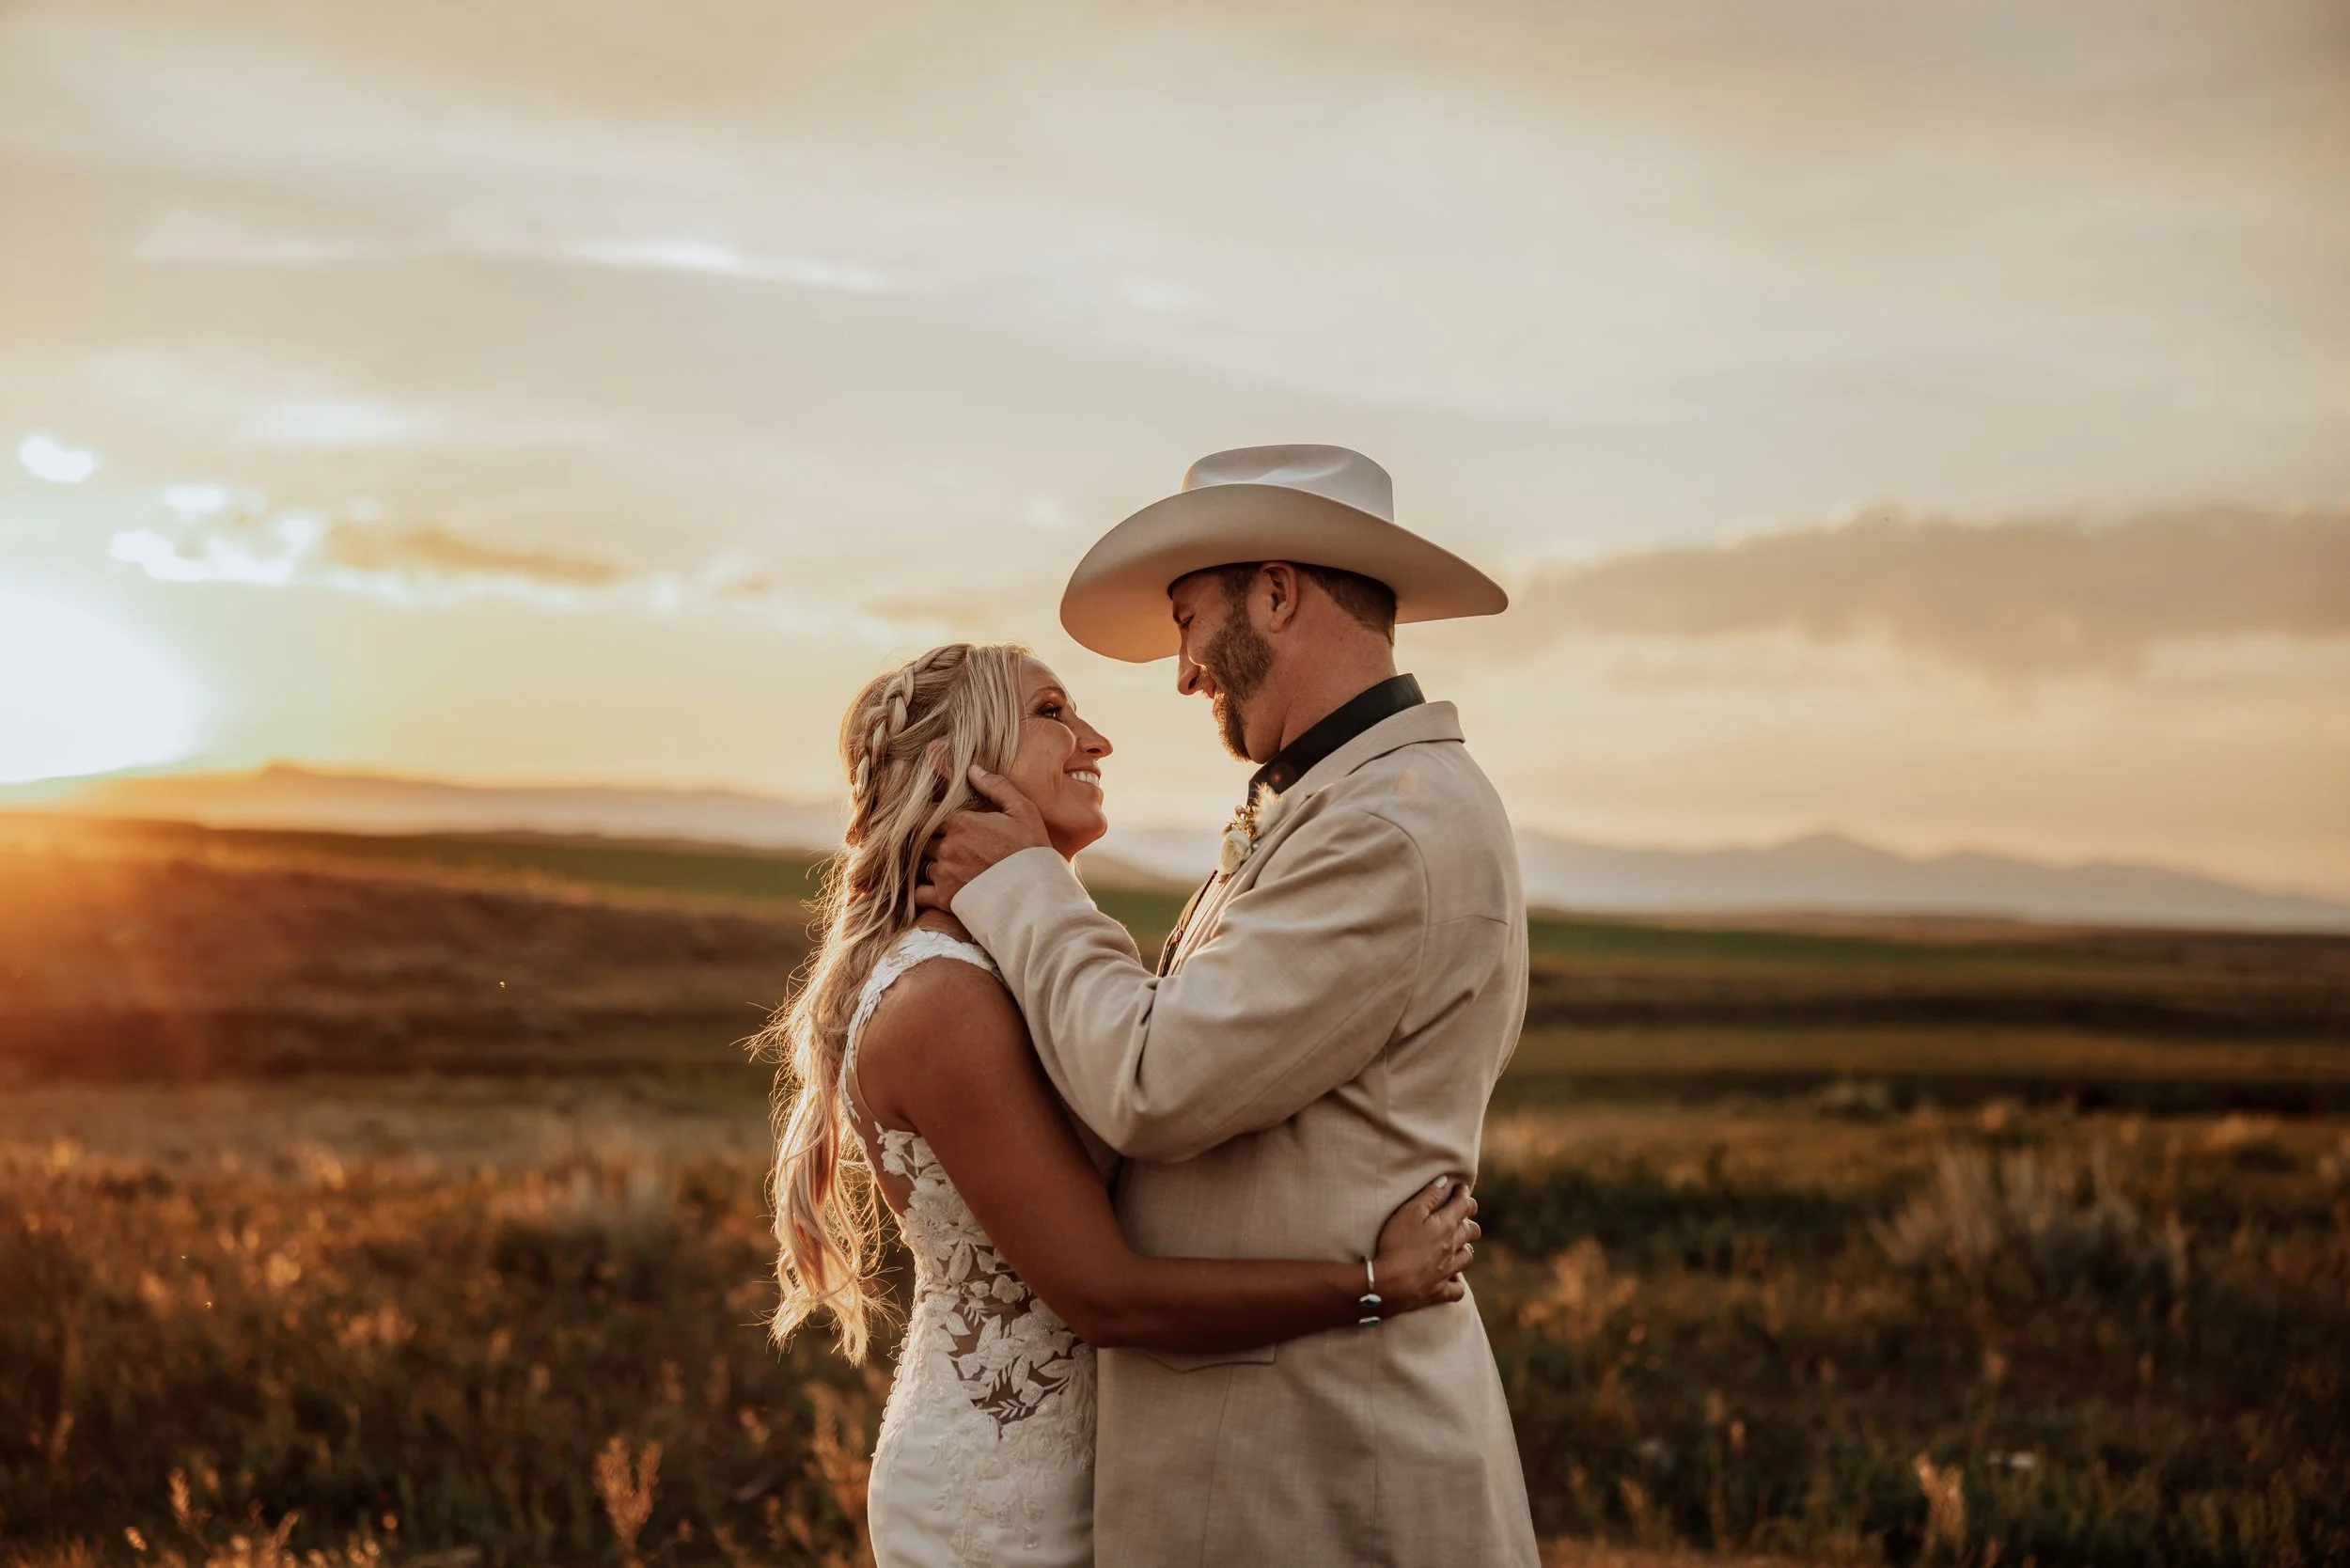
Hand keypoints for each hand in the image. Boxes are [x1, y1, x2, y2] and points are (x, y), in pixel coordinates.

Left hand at [912, 765, 1054, 911]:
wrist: (1036, 894)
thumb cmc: (1031, 850)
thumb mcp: (1022, 810)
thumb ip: (996, 786)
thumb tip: (972, 769)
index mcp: (961, 823)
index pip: (927, 816)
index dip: (932, 821)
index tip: (941, 826)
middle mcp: (947, 847)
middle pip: (924, 842)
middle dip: (933, 844)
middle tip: (949, 850)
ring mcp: (944, 874)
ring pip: (923, 866)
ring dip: (932, 867)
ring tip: (949, 871)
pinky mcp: (944, 899)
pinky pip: (919, 894)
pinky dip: (921, 892)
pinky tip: (933, 891)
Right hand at [1371, 1177, 1478, 1315]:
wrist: (1391, 1283)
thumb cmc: (1397, 1243)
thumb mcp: (1409, 1212)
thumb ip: (1428, 1196)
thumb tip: (1445, 1181)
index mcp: (1446, 1226)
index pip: (1463, 1206)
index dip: (1464, 1195)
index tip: (1461, 1189)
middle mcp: (1452, 1247)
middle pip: (1470, 1231)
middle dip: (1469, 1219)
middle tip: (1464, 1214)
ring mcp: (1448, 1270)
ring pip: (1467, 1257)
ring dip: (1466, 1247)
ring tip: (1462, 1244)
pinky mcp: (1439, 1290)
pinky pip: (1457, 1289)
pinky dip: (1458, 1283)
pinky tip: (1455, 1279)